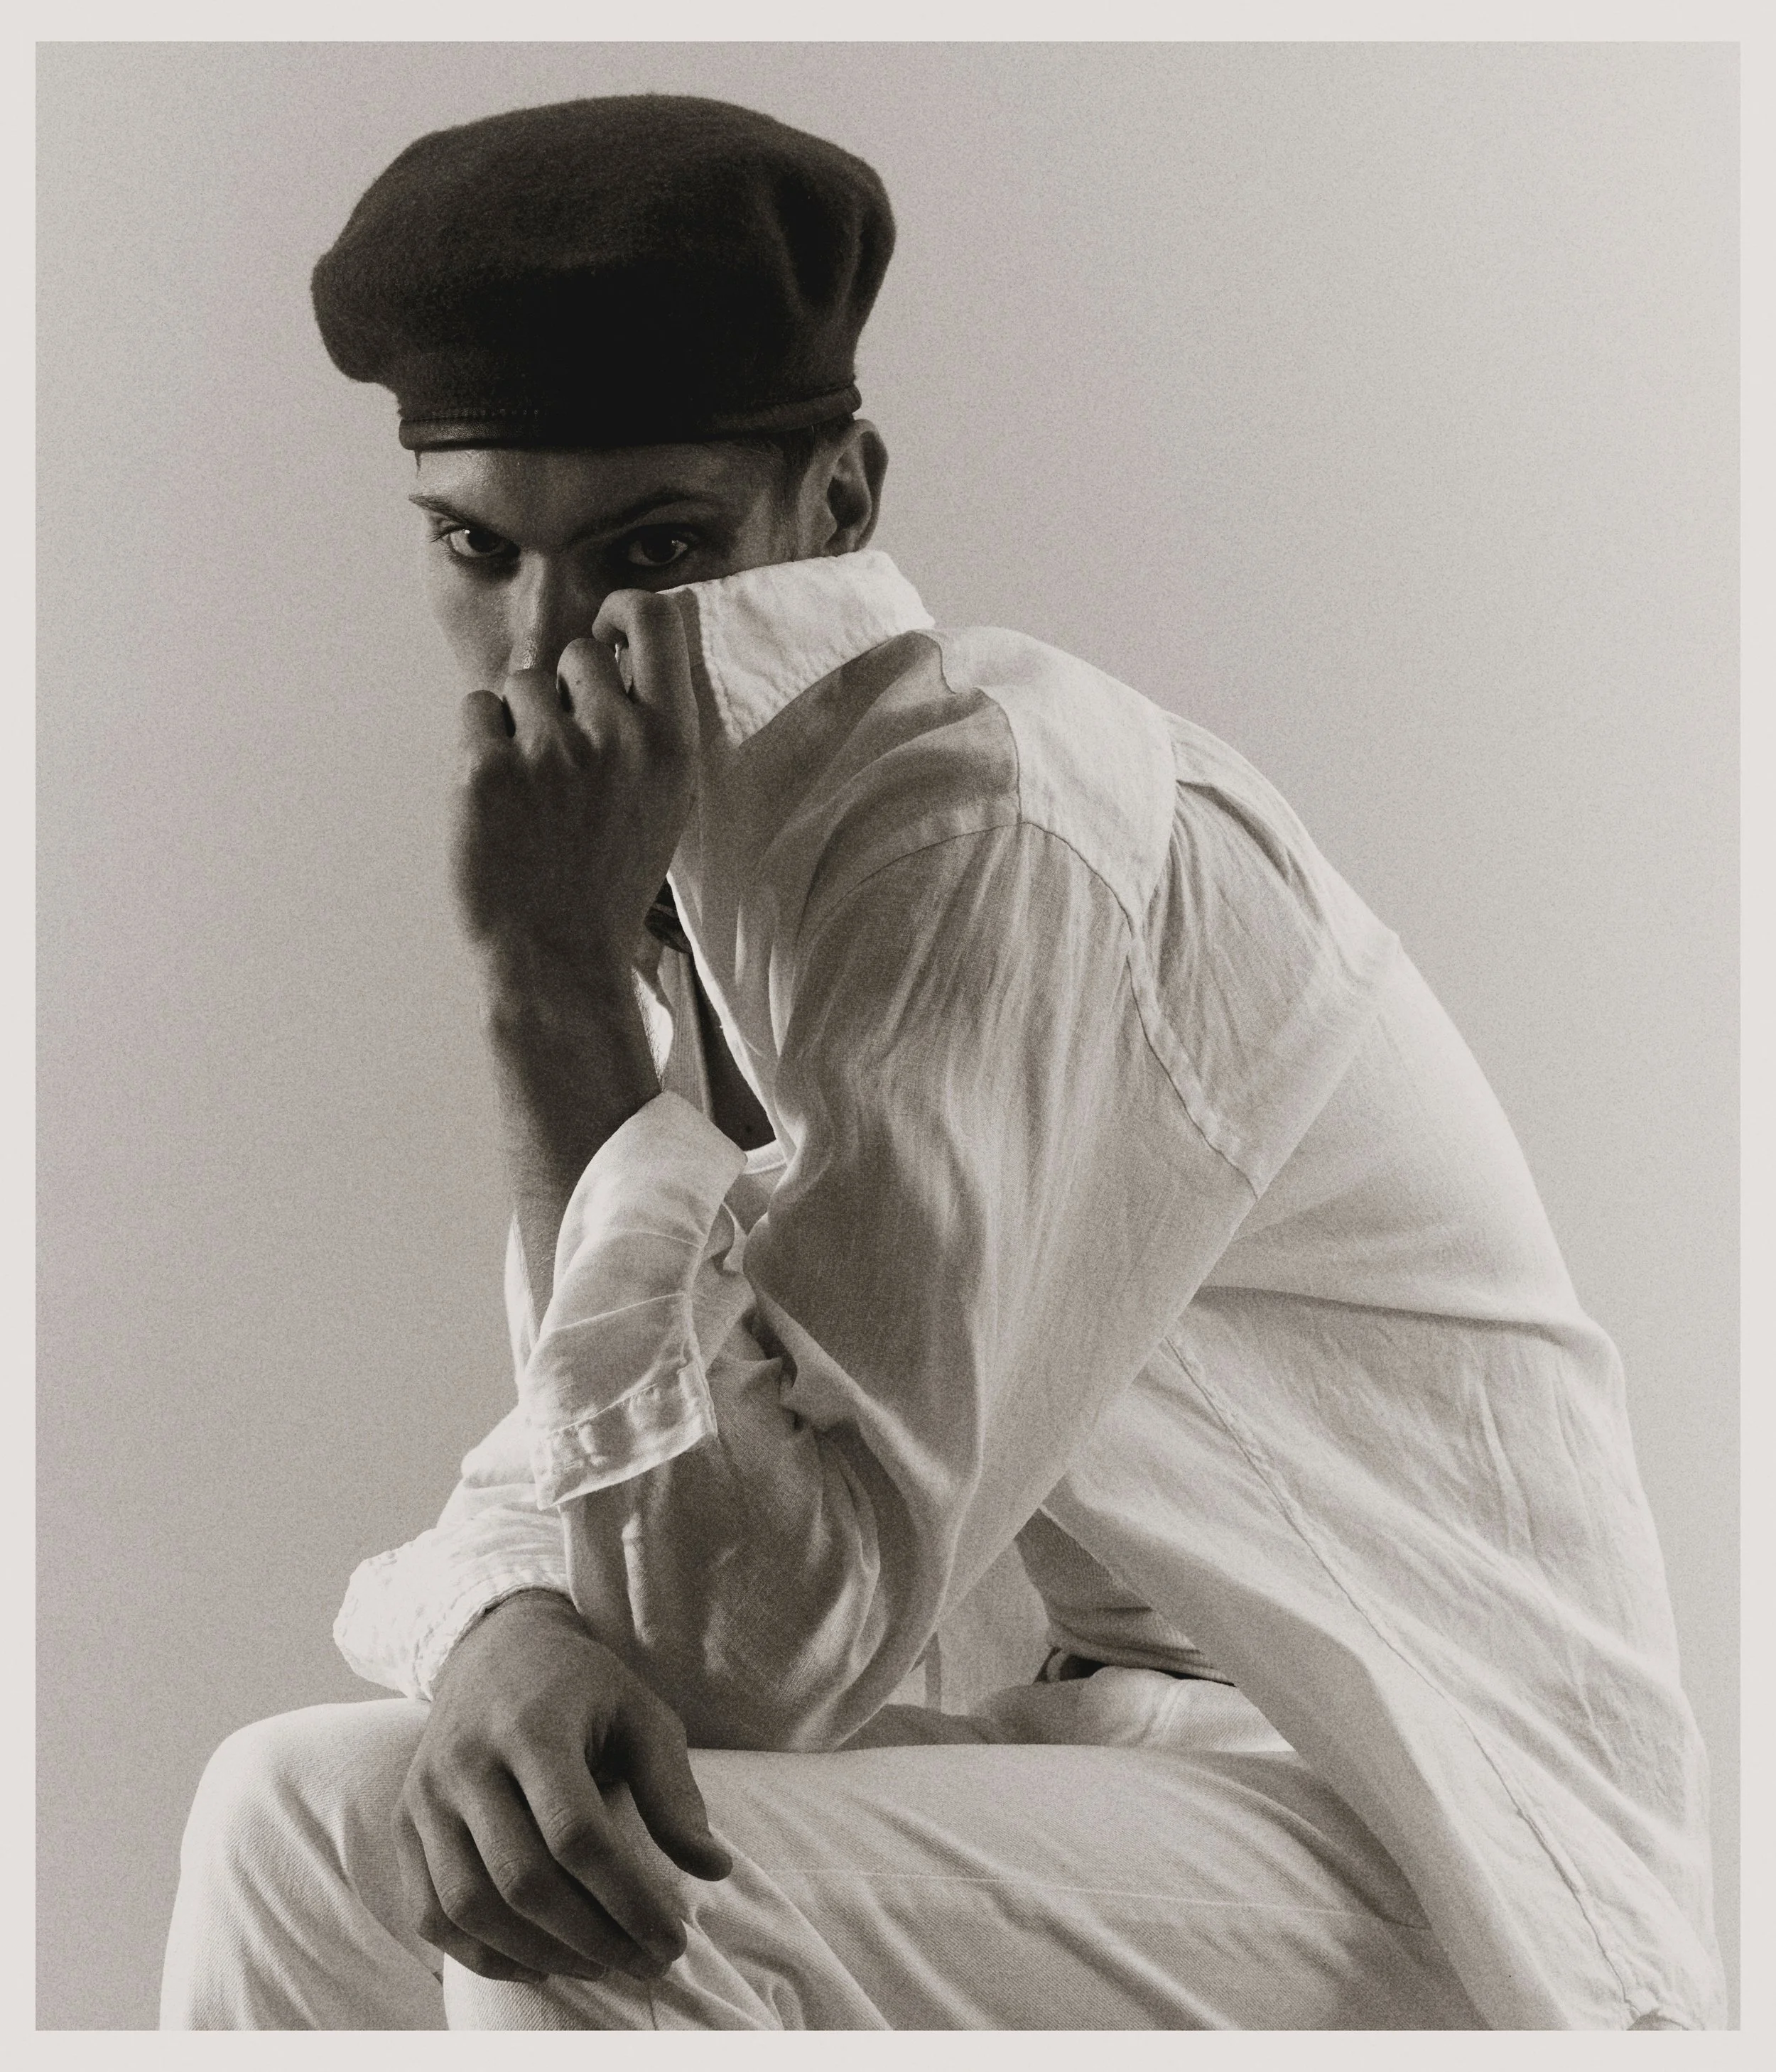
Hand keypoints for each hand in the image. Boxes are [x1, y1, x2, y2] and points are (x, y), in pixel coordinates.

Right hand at [394, 1590, 731, 1984]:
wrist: (496, 1647)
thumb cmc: (583, 1688)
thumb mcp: (641, 1714)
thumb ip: (673, 1790)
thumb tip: (712, 1869)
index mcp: (532, 1726)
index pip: (577, 1836)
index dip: (628, 1899)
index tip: (673, 1938)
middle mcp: (467, 1762)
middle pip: (523, 1880)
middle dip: (592, 1937)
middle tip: (646, 1962)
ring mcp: (426, 1796)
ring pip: (470, 1906)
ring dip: (539, 1954)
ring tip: (599, 1965)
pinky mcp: (404, 1824)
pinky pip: (430, 1913)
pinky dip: (481, 1954)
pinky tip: (538, 1963)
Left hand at [450, 590, 698, 988]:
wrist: (558, 956)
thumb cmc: (609, 881)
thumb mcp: (665, 803)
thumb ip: (649, 727)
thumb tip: (613, 652)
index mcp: (669, 743)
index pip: (655, 620)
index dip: (623, 612)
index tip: (606, 635)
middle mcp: (615, 736)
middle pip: (574, 654)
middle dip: (562, 693)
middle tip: (562, 760)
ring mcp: (548, 751)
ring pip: (520, 683)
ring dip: (519, 724)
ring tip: (532, 791)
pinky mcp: (485, 768)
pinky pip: (475, 710)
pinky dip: (480, 745)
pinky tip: (499, 797)